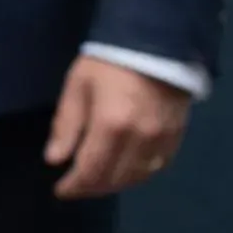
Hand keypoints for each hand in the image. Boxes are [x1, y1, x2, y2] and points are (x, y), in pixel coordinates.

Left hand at [45, 56, 191, 198]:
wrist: (155, 42)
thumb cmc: (108, 61)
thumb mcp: (77, 86)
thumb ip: (67, 125)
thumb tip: (55, 160)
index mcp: (111, 126)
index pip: (91, 170)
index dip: (74, 185)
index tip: (61, 190)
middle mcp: (140, 140)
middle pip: (114, 178)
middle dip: (92, 187)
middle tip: (76, 187)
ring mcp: (162, 140)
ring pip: (138, 178)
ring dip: (115, 184)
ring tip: (97, 181)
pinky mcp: (177, 135)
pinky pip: (158, 167)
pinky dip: (139, 175)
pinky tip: (125, 171)